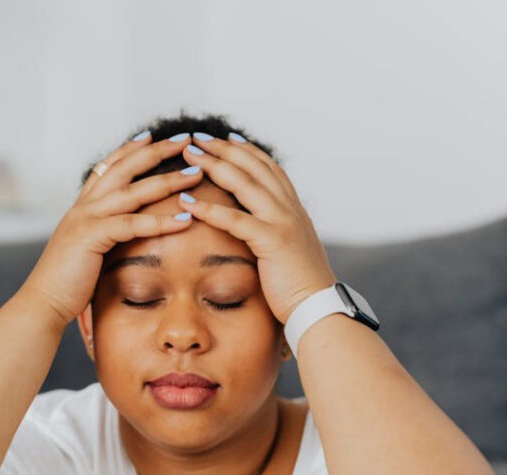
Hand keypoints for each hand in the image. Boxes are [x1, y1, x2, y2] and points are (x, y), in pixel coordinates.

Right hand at [20, 133, 204, 325]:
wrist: (43, 302)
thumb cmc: (68, 284)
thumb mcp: (87, 252)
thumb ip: (104, 238)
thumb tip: (124, 238)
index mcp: (82, 208)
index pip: (108, 168)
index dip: (129, 151)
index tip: (152, 137)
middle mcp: (84, 207)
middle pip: (124, 168)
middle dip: (155, 152)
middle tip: (184, 139)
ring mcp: (86, 218)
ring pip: (133, 191)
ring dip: (168, 180)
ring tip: (195, 173)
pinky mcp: (91, 236)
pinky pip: (132, 224)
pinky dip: (160, 221)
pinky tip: (185, 219)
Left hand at [175, 133, 336, 323]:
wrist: (319, 307)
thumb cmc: (301, 287)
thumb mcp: (291, 251)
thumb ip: (277, 234)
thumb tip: (263, 231)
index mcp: (294, 209)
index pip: (268, 169)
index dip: (246, 150)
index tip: (225, 137)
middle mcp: (289, 208)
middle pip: (253, 167)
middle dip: (223, 149)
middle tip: (197, 137)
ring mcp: (282, 221)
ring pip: (244, 183)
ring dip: (213, 166)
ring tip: (188, 155)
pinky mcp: (272, 240)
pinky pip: (235, 219)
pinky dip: (209, 208)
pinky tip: (187, 201)